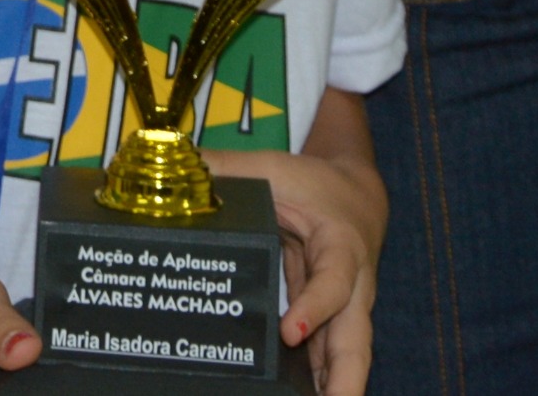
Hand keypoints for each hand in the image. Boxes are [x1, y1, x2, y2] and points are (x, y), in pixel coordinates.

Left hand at [210, 146, 386, 395]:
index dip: (314, 309)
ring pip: (346, 361)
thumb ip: (229, 168)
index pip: (332, 284)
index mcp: (341, 248)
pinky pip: (328, 362)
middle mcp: (352, 289)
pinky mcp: (330, 327)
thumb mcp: (275, 169)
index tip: (290, 332)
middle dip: (345, 380)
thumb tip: (181, 164)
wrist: (356, 200)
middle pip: (354, 341)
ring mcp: (344, 314)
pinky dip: (322, 388)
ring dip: (335, 390)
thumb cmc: (314, 186)